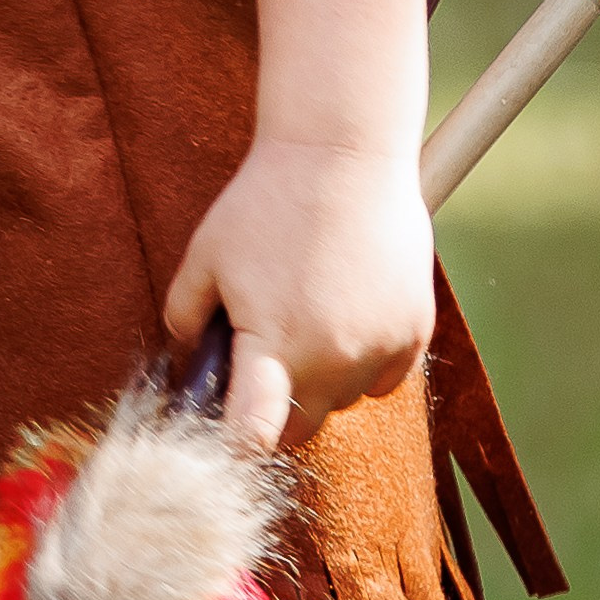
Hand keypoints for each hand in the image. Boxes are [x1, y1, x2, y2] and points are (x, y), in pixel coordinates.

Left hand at [165, 136, 435, 449]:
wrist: (342, 154)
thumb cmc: (266, 201)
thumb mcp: (206, 253)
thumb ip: (186, 314)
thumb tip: (189, 356)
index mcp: (274, 345)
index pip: (254, 436)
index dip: (236, 445)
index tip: (228, 435)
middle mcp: (332, 360)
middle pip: (301, 429)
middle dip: (276, 409)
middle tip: (262, 357)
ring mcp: (378, 349)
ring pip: (343, 402)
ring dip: (322, 381)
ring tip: (307, 311)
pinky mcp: (414, 333)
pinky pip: (384, 379)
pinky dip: (364, 362)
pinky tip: (346, 310)